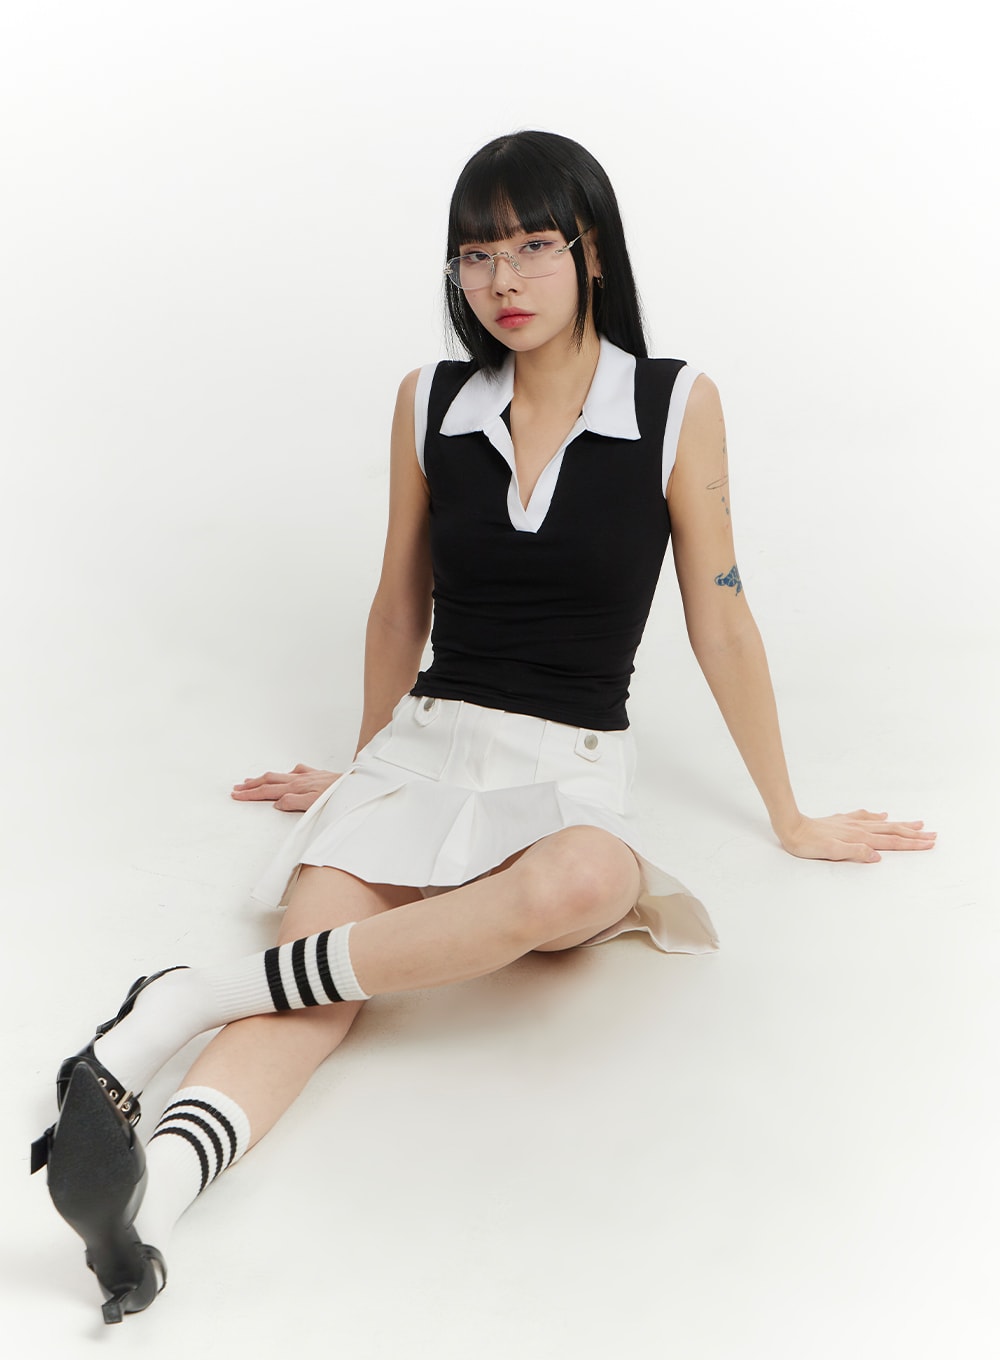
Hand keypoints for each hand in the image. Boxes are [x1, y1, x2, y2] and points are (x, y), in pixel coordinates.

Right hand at [231, 763, 340, 811]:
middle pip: (269, 781)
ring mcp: (307, 775)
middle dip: (251, 785)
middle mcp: (299, 779)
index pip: (267, 792)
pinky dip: (286, 774)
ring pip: (280, 775)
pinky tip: (286, 775)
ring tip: (251, 781)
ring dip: (264, 779)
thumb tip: (277, 803)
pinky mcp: (317, 774)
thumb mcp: (314, 804)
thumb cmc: (337, 797)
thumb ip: (294, 803)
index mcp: (295, 788)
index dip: (250, 794)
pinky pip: (297, 771)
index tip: (236, 795)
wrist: (356, 786)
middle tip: (237, 788)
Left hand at [775, 809, 935, 862]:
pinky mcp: (842, 820)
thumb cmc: (809, 844)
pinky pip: (865, 817)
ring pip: (883, 823)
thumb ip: (855, 853)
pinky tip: (882, 815)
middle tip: (933, 835)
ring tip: (918, 823)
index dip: (912, 844)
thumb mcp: (832, 852)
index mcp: (860, 838)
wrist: (791, 827)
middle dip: (914, 834)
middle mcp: (859, 829)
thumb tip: (877, 856)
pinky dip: (877, 817)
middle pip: (893, 831)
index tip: (929, 844)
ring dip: (901, 824)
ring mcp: (851, 823)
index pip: (892, 842)